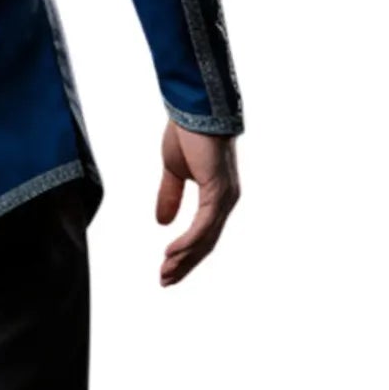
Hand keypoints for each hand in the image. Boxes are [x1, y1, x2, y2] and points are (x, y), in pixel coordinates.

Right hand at [155, 119, 239, 286]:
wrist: (193, 108)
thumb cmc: (186, 133)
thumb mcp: (173, 170)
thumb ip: (170, 195)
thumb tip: (162, 222)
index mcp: (216, 197)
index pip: (202, 235)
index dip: (185, 254)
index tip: (166, 269)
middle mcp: (226, 201)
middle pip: (206, 243)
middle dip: (184, 264)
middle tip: (164, 281)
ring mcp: (225, 198)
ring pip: (206, 239)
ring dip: (185, 259)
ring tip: (166, 273)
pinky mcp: (219, 191)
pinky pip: (204, 225)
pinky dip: (189, 241)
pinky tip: (173, 252)